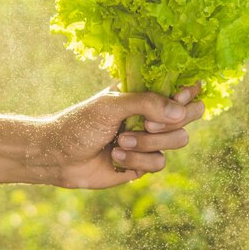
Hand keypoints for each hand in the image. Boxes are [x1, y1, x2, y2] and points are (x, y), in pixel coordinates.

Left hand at [33, 83, 204, 188]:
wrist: (59, 158)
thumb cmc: (81, 124)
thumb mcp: (111, 106)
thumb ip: (147, 103)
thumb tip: (180, 111)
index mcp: (146, 92)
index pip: (182, 87)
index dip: (188, 92)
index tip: (179, 96)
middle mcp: (152, 114)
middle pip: (189, 115)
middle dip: (169, 123)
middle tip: (146, 125)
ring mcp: (151, 139)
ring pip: (178, 140)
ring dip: (147, 143)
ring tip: (120, 141)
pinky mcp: (144, 162)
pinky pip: (159, 162)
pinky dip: (136, 160)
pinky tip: (115, 157)